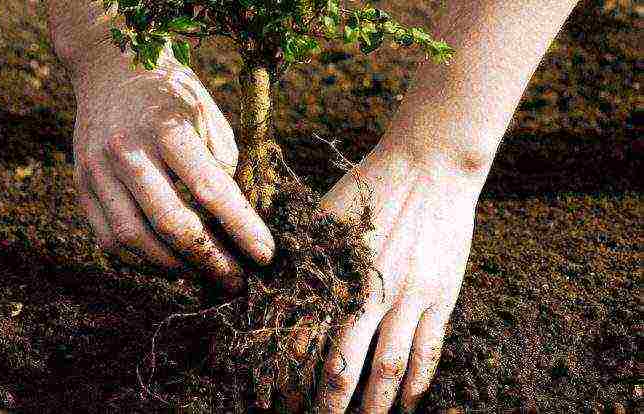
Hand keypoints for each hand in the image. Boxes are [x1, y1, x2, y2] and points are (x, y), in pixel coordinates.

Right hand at [70, 48, 273, 292]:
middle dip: (210, 260)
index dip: (242, 227)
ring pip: (134, 239)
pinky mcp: (81, 186)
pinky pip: (109, 240)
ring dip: (175, 267)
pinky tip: (169, 264)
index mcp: (166, 126)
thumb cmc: (171, 93)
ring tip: (205, 275)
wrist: (110, 68)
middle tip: (237, 280)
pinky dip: (141, 261)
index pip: (211, 190)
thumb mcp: (208, 114)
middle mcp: (127, 150)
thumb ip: (223, 164)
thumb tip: (235, 219)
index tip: (265, 255)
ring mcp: (97, 170)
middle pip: (171, 222)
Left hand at [295, 142, 480, 411]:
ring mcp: (410, 297)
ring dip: (375, 404)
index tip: (280, 396)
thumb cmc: (371, 184)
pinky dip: (419, 383)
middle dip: (328, 403)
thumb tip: (272, 285)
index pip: (305, 338)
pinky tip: (411, 405)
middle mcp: (370, 294)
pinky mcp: (441, 296)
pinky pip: (429, 350)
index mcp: (336, 273)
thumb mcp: (325, 214)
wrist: (430, 164)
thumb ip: (303, 253)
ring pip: (389, 368)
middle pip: (344, 364)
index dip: (290, 372)